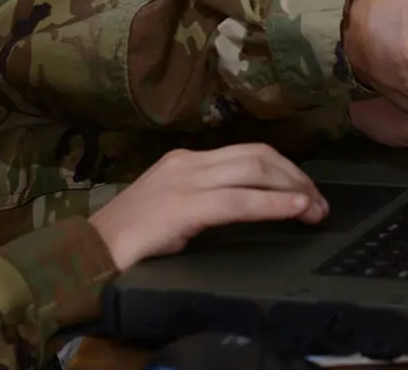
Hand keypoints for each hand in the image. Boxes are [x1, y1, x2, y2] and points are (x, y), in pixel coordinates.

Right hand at [87, 144, 327, 269]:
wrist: (86, 254)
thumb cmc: (128, 241)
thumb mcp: (172, 209)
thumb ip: (206, 201)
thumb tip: (250, 207)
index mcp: (186, 160)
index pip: (248, 153)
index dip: (285, 170)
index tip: (308, 192)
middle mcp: (188, 162)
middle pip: (258, 156)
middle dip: (296, 177)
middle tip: (320, 202)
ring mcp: (185, 181)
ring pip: (254, 171)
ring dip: (293, 189)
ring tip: (316, 209)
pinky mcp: (183, 207)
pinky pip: (239, 201)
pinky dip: (273, 204)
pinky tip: (295, 211)